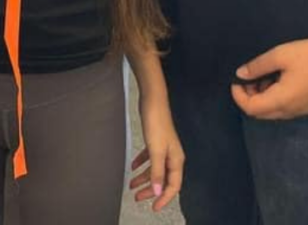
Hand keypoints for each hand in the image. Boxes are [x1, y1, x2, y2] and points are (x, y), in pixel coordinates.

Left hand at [128, 89, 184, 210]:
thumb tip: (159, 192)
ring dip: (144, 178)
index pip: (173, 186)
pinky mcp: (156, 140)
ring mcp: (164, 148)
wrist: (153, 100)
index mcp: (176, 160)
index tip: (154, 208)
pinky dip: (141, 163)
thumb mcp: (156, 150)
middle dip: (151, 190)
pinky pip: (149, 158)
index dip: (164, 198)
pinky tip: (132, 166)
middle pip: (163, 179)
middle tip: (137, 198)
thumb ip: (157, 172)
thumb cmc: (156, 123)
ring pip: (155, 169)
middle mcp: (172, 156)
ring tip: (131, 185)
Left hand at [230, 35, 307, 119]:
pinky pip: (288, 109)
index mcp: (282, 100)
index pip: (252, 109)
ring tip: (267, 75)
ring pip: (275, 112)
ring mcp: (305, 111)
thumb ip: (258, 66)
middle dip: (250, 97)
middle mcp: (292, 111)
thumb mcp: (280, 55)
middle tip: (250, 77)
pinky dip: (277, 98)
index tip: (236, 80)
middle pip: (262, 114)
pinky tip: (282, 79)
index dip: (239, 96)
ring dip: (264, 97)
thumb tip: (240, 74)